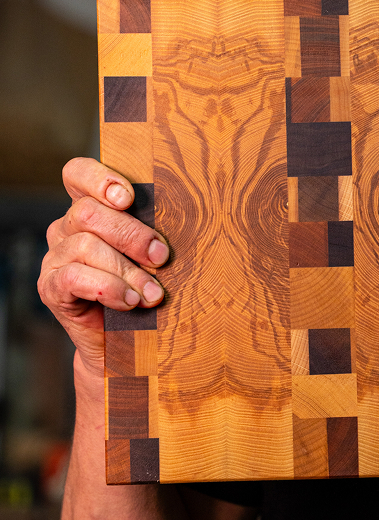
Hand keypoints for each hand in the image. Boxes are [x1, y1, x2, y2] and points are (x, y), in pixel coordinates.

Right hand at [38, 158, 168, 378]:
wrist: (124, 345)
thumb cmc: (145, 289)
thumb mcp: (151, 256)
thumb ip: (152, 233)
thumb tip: (186, 219)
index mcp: (89, 210)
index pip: (77, 174)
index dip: (99, 179)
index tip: (129, 198)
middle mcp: (66, 229)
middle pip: (88, 212)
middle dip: (132, 234)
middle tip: (162, 257)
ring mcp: (55, 258)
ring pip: (86, 246)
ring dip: (127, 270)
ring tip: (153, 294)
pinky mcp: (51, 288)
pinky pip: (74, 278)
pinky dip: (108, 288)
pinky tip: (130, 302)